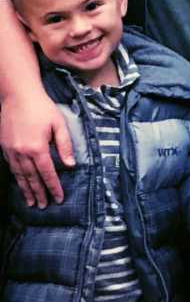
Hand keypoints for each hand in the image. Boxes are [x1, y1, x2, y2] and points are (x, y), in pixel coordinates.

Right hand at [0, 91, 71, 206]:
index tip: (59, 198)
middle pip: (32, 178)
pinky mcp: (4, 146)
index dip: (54, 187)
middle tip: (44, 206)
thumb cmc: (41, 107)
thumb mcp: (59, 124)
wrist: (17, 95)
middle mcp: (22, 153)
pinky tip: (21, 183)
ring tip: (31, 202)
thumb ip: (65, 145)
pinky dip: (17, 178)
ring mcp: (10, 150)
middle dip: (39, 193)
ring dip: (26, 190)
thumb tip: (70, 164)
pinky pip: (11, 167)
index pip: (47, 174)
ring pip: (19, 176)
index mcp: (38, 148)